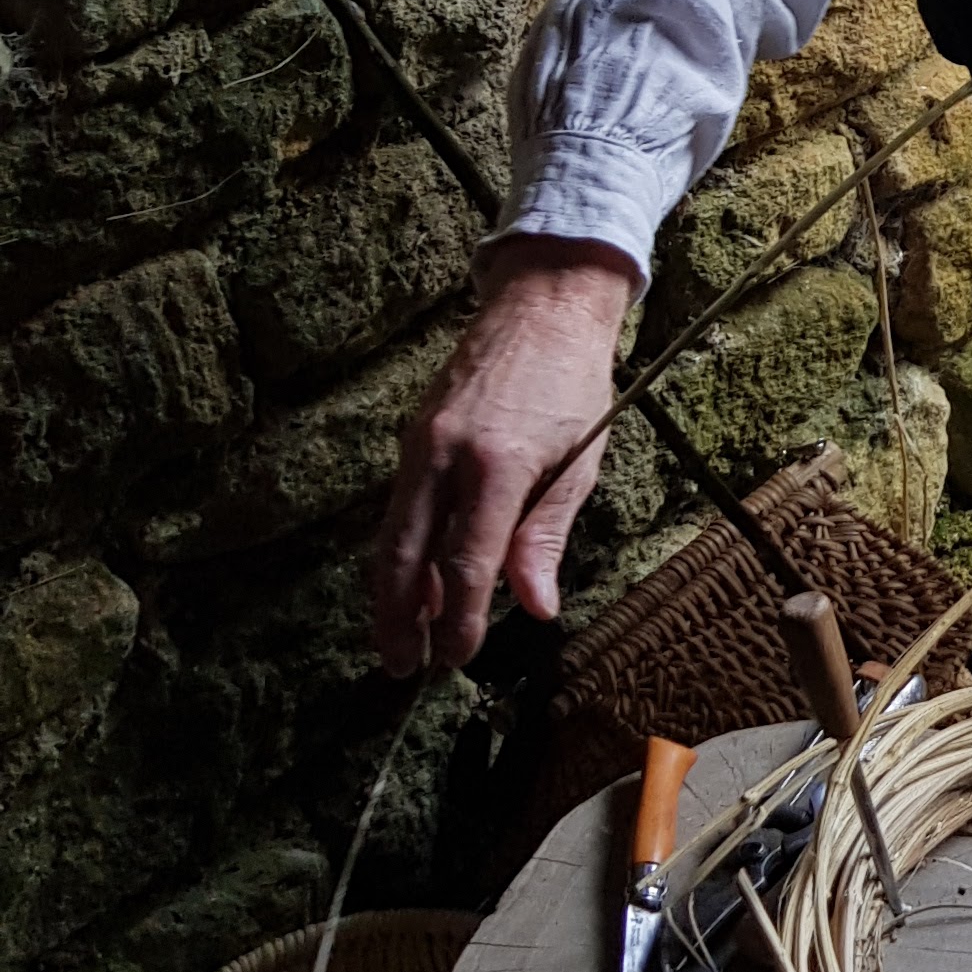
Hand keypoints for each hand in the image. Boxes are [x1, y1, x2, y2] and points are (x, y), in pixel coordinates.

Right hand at [372, 239, 639, 675]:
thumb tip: (535, 608)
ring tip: (400, 637)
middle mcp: (445, 454)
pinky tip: (416, 580)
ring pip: (391, 532)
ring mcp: (421, 442)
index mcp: (495, 465)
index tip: (457, 659)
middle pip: (404, 555)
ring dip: (391, 591)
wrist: (544, 306)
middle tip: (402, 666)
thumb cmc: (574, 384)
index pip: (465, 563)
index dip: (458, 619)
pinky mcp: (414, 435)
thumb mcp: (580, 463)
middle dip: (398, 618)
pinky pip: (400, 505)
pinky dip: (402, 549)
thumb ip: (546, 536)